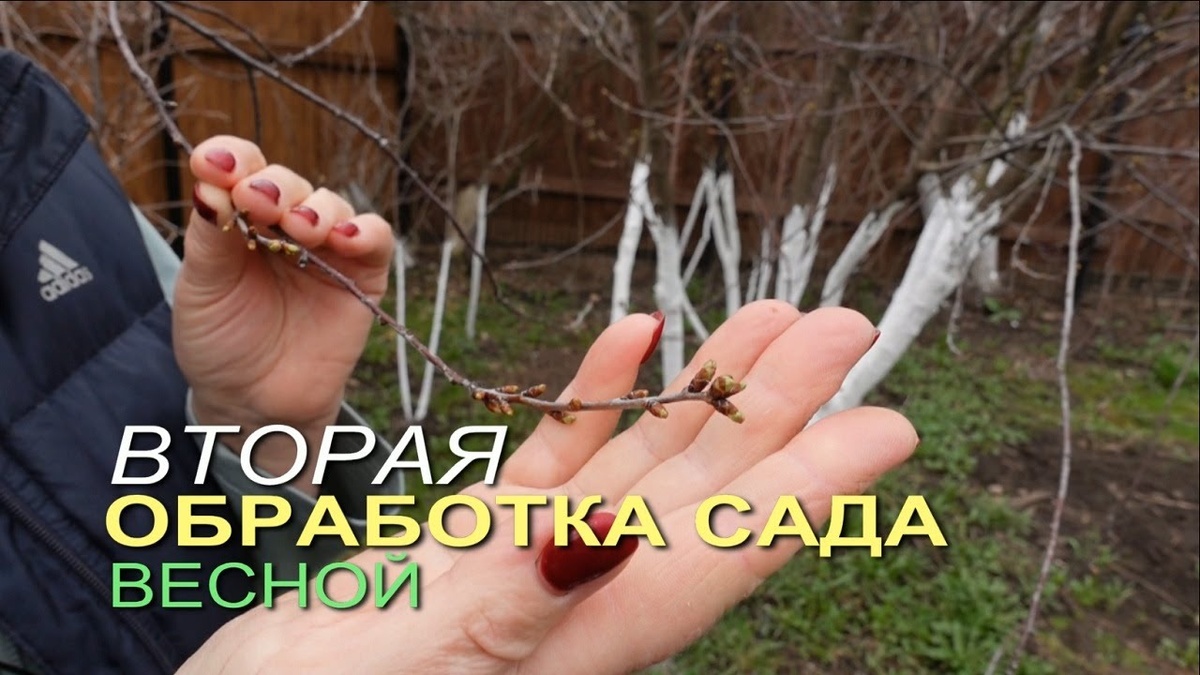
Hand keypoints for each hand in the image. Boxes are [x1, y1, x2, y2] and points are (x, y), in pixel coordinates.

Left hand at [174, 136, 392, 485]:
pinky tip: (344, 238)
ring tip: (300, 227)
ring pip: (332, 204)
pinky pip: (375, 237)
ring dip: (316, 208)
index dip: (232, 158)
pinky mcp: (363, 275)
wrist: (255, 402)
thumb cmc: (222, 343)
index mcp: (240, 219)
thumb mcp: (202, 288)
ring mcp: (327, 249)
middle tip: (256, 200)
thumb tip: (206, 181)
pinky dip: (364, 230)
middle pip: (288, 183)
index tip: (212, 162)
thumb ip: (209, 235)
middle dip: (273, 186)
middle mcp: (284, 226)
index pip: (242, 170)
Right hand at [181, 302, 917, 672]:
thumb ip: (504, 606)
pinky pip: (550, 462)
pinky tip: (632, 341)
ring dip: (698, 391)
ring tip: (763, 320)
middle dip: (772, 413)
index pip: (708, 562)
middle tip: (841, 328)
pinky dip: (592, 400)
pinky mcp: (468, 545)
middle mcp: (564, 605)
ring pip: (632, 469)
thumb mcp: (393, 661)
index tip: (885, 433)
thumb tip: (594, 549)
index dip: (806, 497)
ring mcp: (519, 568)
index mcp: (565, 643)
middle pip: (691, 501)